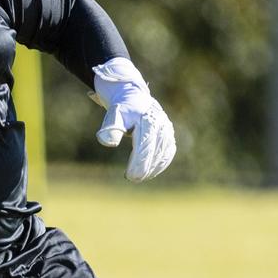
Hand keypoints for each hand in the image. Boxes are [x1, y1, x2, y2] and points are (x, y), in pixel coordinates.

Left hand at [92, 58, 175, 181]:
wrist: (134, 98)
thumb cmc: (122, 109)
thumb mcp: (114, 116)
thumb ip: (111, 128)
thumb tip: (108, 143)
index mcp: (147, 119)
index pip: (145, 145)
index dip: (139, 162)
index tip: (130, 175)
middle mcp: (160, 124)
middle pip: (154, 151)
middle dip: (145, 167)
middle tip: (133, 179)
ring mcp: (167, 129)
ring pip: (163, 153)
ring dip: (152, 168)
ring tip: (139, 177)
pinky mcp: (169, 135)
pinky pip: (168, 152)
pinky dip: (160, 164)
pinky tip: (150, 172)